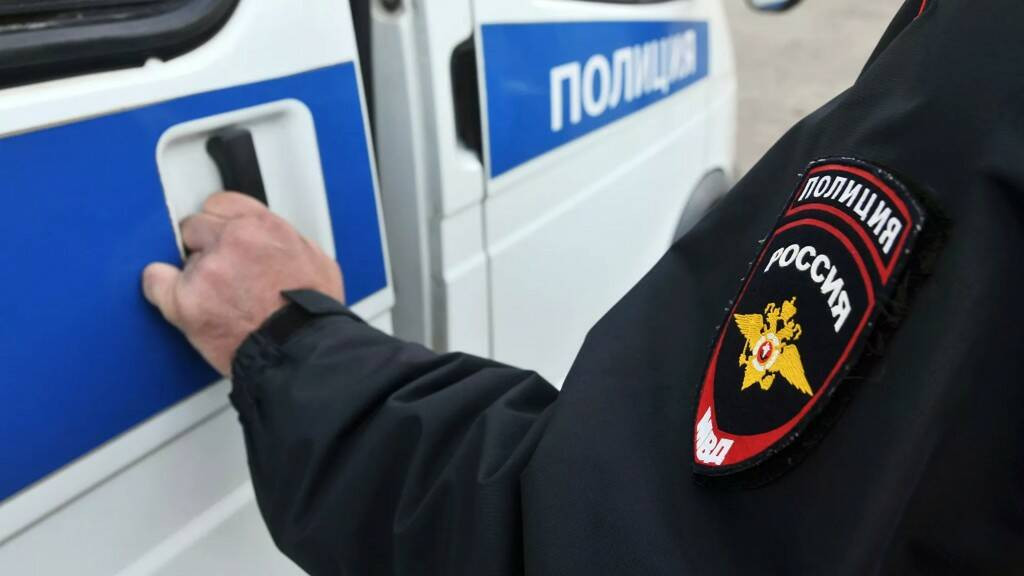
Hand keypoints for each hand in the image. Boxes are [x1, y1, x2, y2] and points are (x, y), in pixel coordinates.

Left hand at [142, 192, 343, 376]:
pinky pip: (155, 282)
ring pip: (182, 258)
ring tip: (218, 299)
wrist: (301, 353)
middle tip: (220, 269)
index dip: (221, 223)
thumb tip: (272, 239)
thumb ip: (285, 240)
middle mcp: (233, 241)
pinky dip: (161, 289)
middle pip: (195, 225)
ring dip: (195, 274)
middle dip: (205, 244)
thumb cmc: (314, 315)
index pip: (222, 203)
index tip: (222, 236)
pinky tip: (174, 297)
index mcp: (264, 227)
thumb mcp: (316, 260)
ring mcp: (207, 269)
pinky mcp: (186, 300)